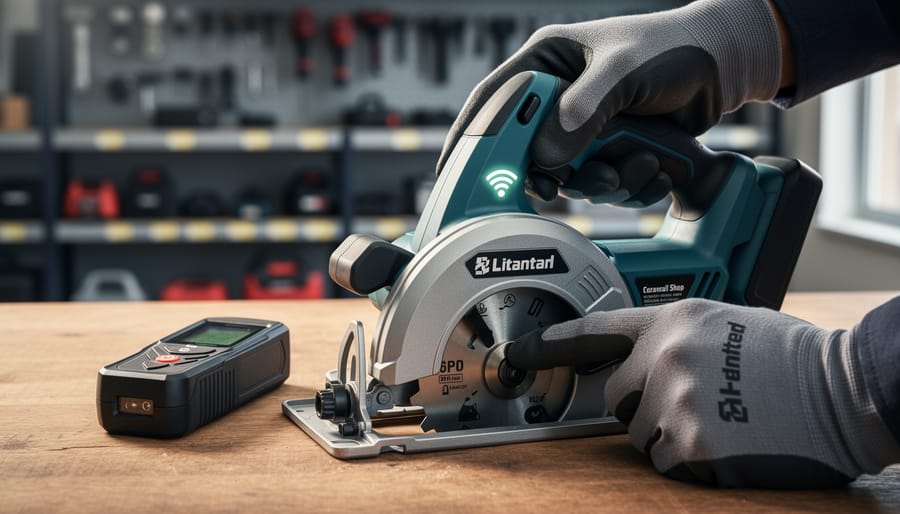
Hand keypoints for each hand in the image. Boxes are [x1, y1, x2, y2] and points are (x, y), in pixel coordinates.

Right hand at [438, 0, 782, 205]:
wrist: (724, 66)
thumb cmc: (673, 49)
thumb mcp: (623, 70)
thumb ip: (583, 109)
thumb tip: (546, 156)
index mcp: (547, 62)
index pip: (495, 100)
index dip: (474, 136)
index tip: (460, 171)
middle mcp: (558, 95)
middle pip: (527, 148)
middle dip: (548, 174)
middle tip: (557, 190)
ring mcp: (582, 124)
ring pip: (565, 173)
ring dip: (594, 184)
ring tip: (627, 171)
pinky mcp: (607, 148)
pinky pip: (597, 180)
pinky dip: (621, 187)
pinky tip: (649, 172)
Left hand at [506, 299, 899, 487]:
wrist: (842, 390)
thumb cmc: (790, 358)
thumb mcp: (724, 324)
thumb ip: (674, 337)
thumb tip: (642, 359)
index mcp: (673, 319)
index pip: (597, 330)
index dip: (551, 344)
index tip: (518, 353)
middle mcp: (665, 354)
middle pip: (613, 396)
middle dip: (640, 405)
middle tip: (691, 403)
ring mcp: (674, 398)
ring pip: (637, 434)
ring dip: (667, 435)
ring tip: (719, 419)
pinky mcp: (689, 441)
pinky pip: (663, 462)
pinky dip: (687, 461)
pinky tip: (725, 442)